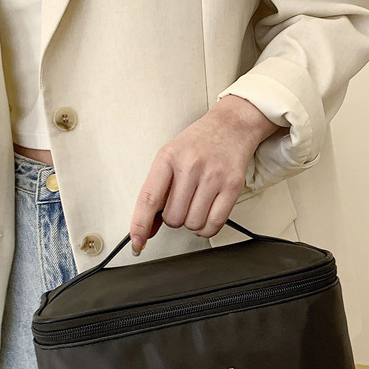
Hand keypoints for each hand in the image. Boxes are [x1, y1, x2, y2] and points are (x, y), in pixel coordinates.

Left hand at [129, 95, 281, 254]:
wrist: (230, 127)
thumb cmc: (198, 144)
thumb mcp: (169, 158)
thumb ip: (157, 192)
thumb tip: (147, 228)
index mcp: (168, 157)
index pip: (149, 199)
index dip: (140, 225)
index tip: (137, 242)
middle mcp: (190, 166)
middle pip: (173, 218)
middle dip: (174, 218)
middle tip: (180, 203)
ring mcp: (213, 177)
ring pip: (193, 223)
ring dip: (191, 222)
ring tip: (195, 205)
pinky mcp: (231, 187)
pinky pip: (214, 224)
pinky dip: (206, 228)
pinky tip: (205, 216)